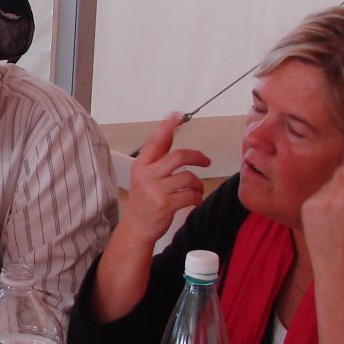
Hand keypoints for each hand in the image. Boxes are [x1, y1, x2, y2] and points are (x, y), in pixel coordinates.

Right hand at [119, 112, 210, 244]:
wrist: (137, 228)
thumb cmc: (144, 201)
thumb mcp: (145, 176)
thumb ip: (158, 156)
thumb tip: (168, 131)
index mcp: (142, 165)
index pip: (156, 141)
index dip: (168, 127)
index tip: (178, 115)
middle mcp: (147, 175)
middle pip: (178, 156)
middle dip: (197, 157)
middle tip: (206, 161)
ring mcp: (156, 190)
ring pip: (187, 177)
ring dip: (198, 184)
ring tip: (196, 189)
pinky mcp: (165, 205)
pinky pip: (190, 195)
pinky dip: (197, 198)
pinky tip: (194, 200)